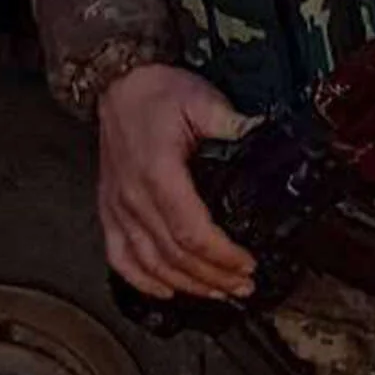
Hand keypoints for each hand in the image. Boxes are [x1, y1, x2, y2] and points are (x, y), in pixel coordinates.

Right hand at [96, 64, 256, 300]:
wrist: (117, 82)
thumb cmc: (154, 92)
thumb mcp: (200, 99)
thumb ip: (232, 123)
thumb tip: (264, 137)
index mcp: (158, 173)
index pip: (191, 232)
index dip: (221, 256)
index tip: (247, 264)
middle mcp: (134, 197)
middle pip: (175, 256)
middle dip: (213, 277)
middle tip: (243, 285)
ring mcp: (118, 207)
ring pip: (150, 264)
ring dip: (186, 285)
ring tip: (217, 292)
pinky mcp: (110, 210)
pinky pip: (120, 257)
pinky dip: (141, 280)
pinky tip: (164, 290)